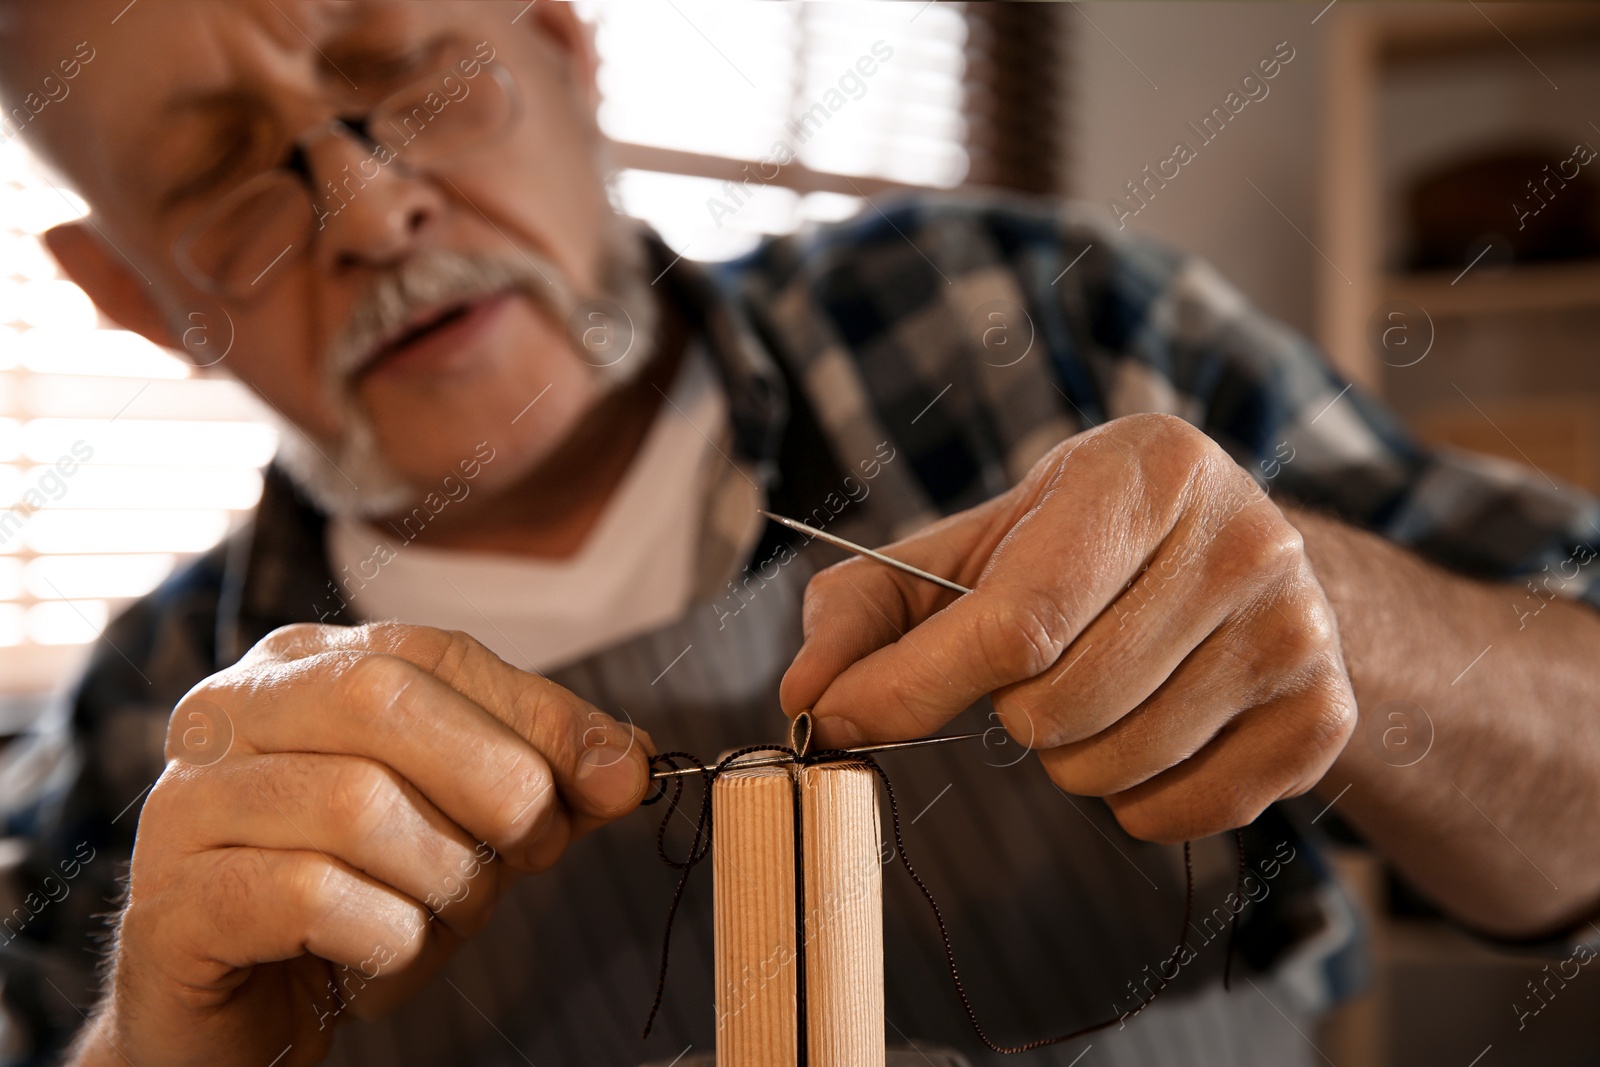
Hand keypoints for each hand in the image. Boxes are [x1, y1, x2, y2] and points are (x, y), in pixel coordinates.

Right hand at [74, 623, 650, 1066]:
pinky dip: (385, 937)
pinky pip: (312, 897)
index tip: (619, 778)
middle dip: (495, 783)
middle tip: (535, 853)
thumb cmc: (362, 897)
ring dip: (442, 879)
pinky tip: (381, 955)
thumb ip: (542, 779)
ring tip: (441, 917)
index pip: (437, 653)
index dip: (540, 714)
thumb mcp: (467, 824)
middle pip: (384, 700)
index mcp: (305, 666)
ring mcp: (190, 802)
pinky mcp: (173, 900)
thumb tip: (626, 762)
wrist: (245, 1015)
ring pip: (356, 804)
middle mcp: (233, 711)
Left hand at [781, 413, 1354, 842]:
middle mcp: (1245, 540)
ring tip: (1099, 690)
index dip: (919, 687)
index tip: (845, 718)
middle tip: (1038, 669)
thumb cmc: (1065, 555)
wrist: (1219, 563)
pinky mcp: (1323, 714)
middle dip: (1014, 713)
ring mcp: (1298, 629)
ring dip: (1073, 757)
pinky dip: (1138, 799)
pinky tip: (1150, 732)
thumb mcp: (961, 551)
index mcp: (1145, 472)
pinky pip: (1185, 813)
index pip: (1021, 619)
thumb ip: (863, 613)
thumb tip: (806, 700)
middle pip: (1063, 707)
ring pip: (1118, 766)